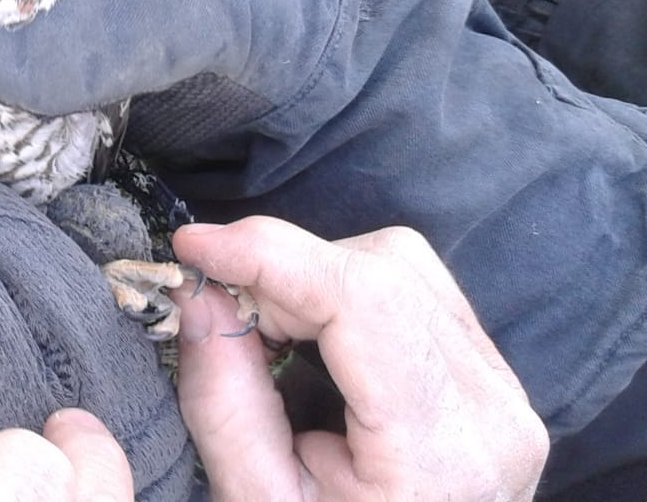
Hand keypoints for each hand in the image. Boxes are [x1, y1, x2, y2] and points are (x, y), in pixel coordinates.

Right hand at [170, 217, 547, 501]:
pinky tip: (307, 334)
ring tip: (265, 328)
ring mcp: (504, 393)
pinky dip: (346, 291)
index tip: (194, 246)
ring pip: (404, 266)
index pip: (364, 299)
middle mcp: (492, 410)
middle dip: (284, 268)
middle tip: (220, 306)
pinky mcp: (493, 383)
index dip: (271, 254)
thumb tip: (198, 295)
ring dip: (316, 276)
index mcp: (442, 451)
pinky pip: (419, 292)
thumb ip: (226, 403)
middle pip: (384, 269)